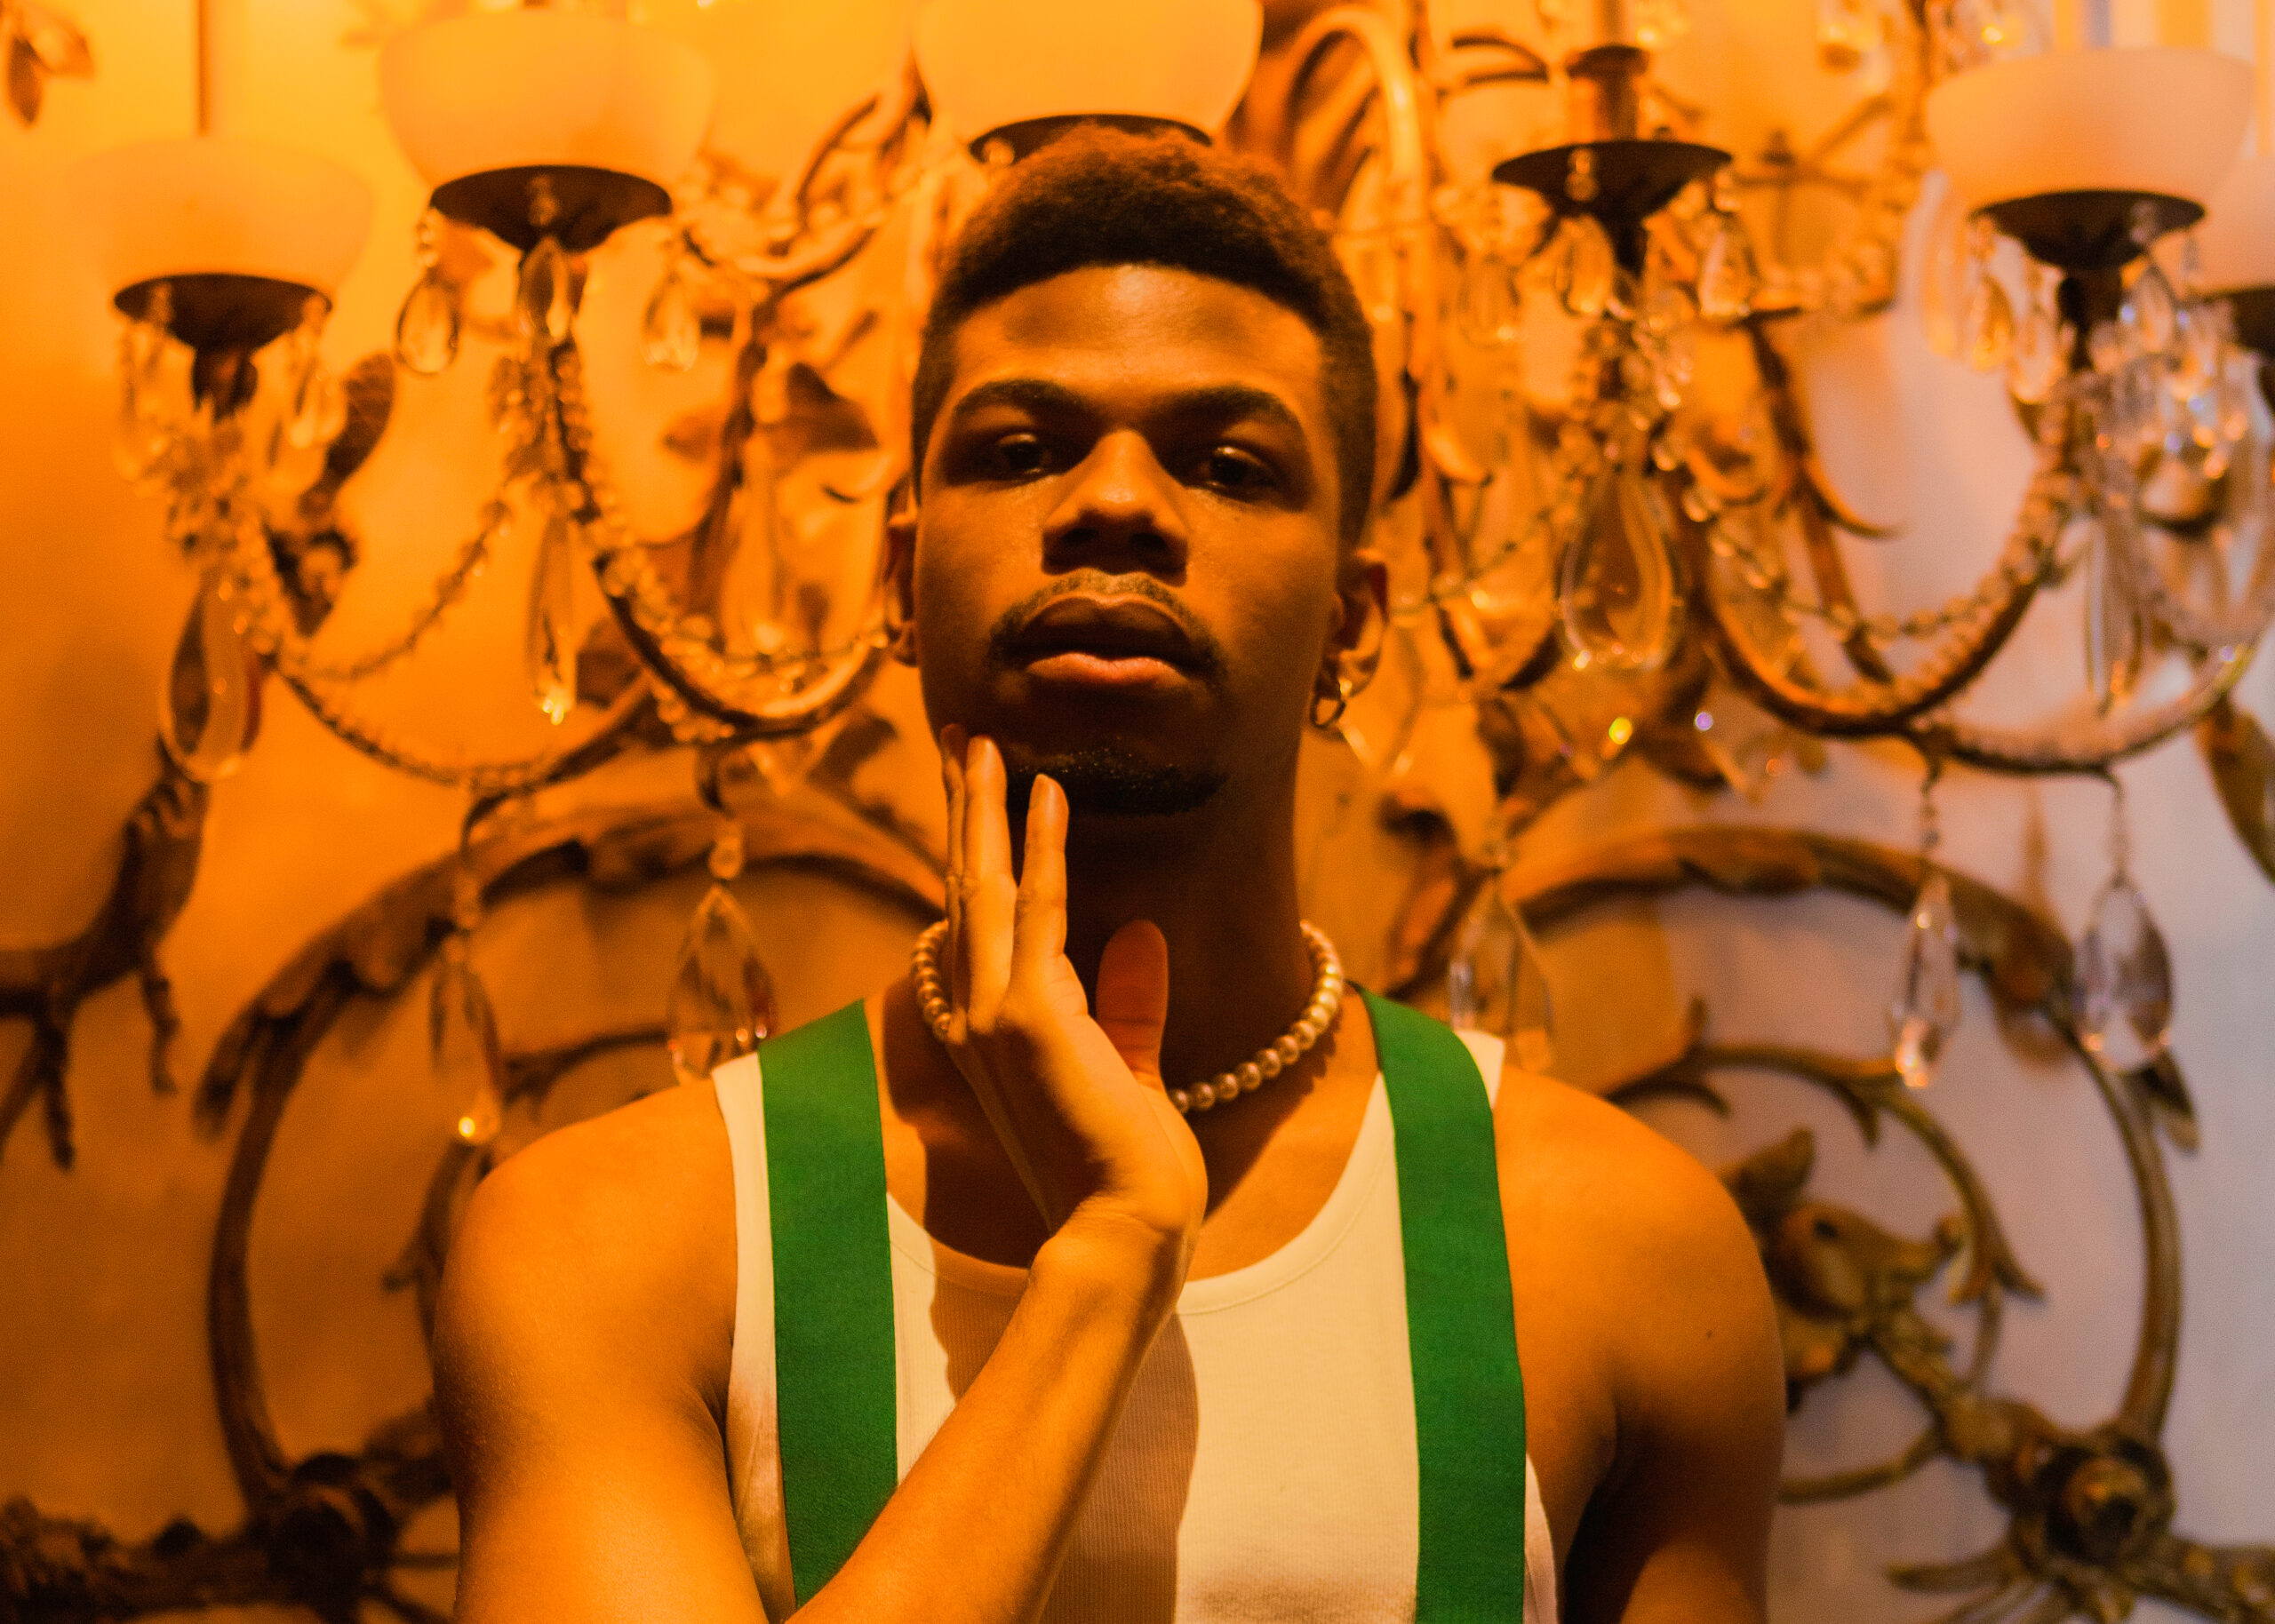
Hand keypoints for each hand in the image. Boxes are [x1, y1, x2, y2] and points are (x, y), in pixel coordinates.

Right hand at [936, 728, 1206, 1279]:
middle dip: (961, 810)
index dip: (972, 852)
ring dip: (984, 808)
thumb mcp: (1131, 1071)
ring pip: (981, 886)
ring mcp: (994, 1016)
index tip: (975, 793)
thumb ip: (1129, 1007)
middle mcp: (976, 1017)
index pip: (976, 921)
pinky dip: (1042, 847)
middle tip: (959, 736)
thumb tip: (1143, 936)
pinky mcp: (1030, 1018)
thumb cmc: (1127, 1171)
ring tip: (984, 741)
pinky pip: (1037, 910)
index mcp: (992, 1032)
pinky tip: (1049, 792)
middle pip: (960, 887)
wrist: (1125, 1232)